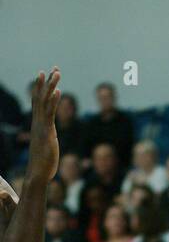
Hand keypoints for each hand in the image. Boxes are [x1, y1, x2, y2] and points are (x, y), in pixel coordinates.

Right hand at [26, 69, 60, 185]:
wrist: (38, 173)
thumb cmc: (43, 164)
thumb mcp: (47, 146)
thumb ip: (48, 139)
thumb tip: (49, 139)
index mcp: (39, 124)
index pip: (39, 102)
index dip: (41, 88)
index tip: (45, 75)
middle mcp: (38, 122)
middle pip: (41, 97)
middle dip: (47, 82)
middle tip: (54, 68)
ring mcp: (41, 126)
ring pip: (45, 101)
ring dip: (51, 86)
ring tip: (57, 73)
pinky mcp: (47, 132)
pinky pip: (49, 114)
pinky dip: (53, 102)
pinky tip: (58, 91)